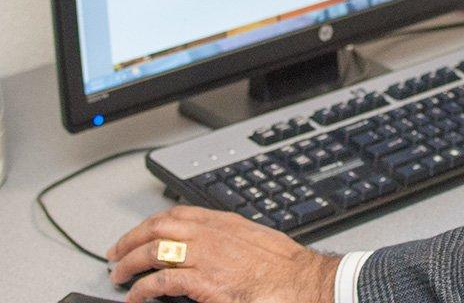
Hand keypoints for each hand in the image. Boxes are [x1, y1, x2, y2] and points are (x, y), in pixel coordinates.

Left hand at [107, 205, 338, 302]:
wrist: (302, 281)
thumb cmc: (285, 267)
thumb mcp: (255, 240)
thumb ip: (229, 240)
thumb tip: (213, 249)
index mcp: (223, 222)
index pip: (176, 213)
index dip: (150, 223)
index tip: (138, 234)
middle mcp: (210, 234)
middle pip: (157, 227)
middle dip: (130, 240)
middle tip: (115, 254)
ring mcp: (206, 256)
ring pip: (153, 250)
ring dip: (129, 263)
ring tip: (118, 276)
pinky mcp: (203, 281)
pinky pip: (161, 282)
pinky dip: (142, 289)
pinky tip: (135, 297)